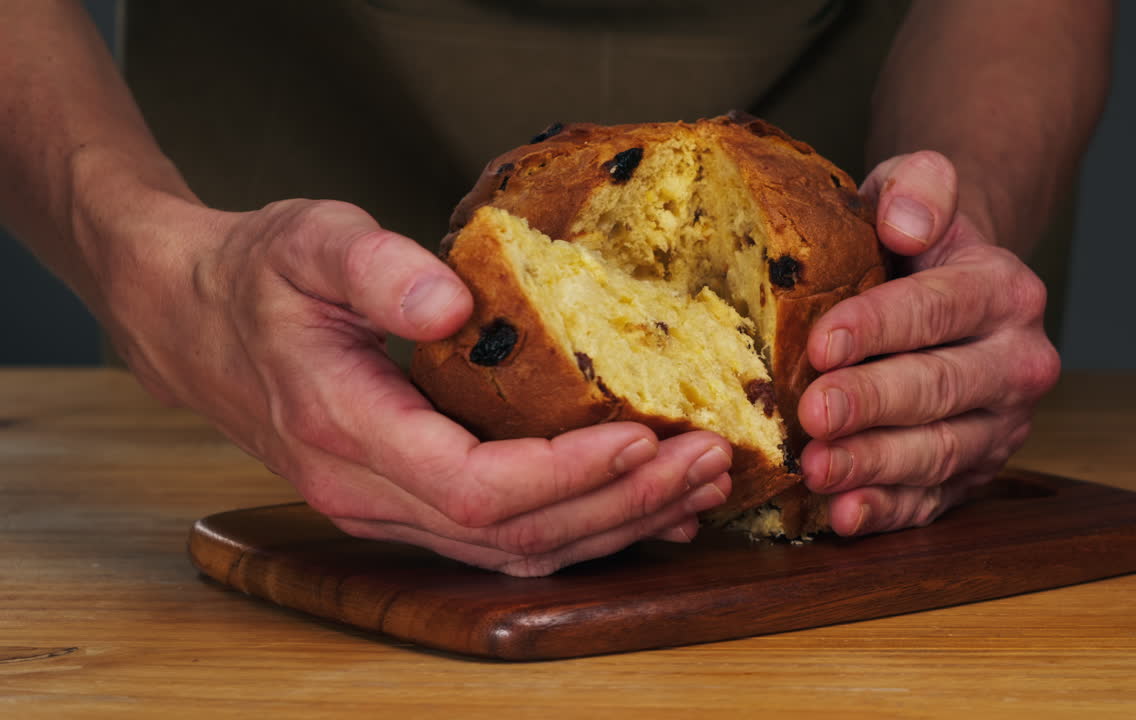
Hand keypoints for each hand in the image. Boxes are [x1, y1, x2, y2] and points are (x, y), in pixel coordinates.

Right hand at [103, 197, 731, 575]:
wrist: (194, 321)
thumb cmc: (254, 276)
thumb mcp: (307, 241)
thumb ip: (375, 266)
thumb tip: (452, 300)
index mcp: (344, 429)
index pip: (474, 487)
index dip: (567, 474)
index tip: (647, 438)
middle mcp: (364, 491)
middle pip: (513, 535)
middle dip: (621, 505)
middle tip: (708, 461)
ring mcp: (383, 510)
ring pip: (516, 552)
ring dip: (615, 525)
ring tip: (700, 486)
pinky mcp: (403, 505)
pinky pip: (502, 543)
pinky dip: (580, 530)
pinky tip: (642, 509)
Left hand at [797, 151, 1059, 535]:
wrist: (946, 292)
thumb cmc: (911, 245)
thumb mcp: (915, 190)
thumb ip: (918, 187)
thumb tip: (904, 222)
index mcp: (1004, 292)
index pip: (938, 310)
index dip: (879, 328)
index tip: (822, 343)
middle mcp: (1016, 364)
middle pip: (940, 387)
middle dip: (873, 404)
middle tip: (813, 413)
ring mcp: (1000, 427)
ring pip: (939, 451)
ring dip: (874, 465)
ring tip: (816, 469)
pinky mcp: (974, 473)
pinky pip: (932, 500)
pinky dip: (887, 511)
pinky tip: (843, 517)